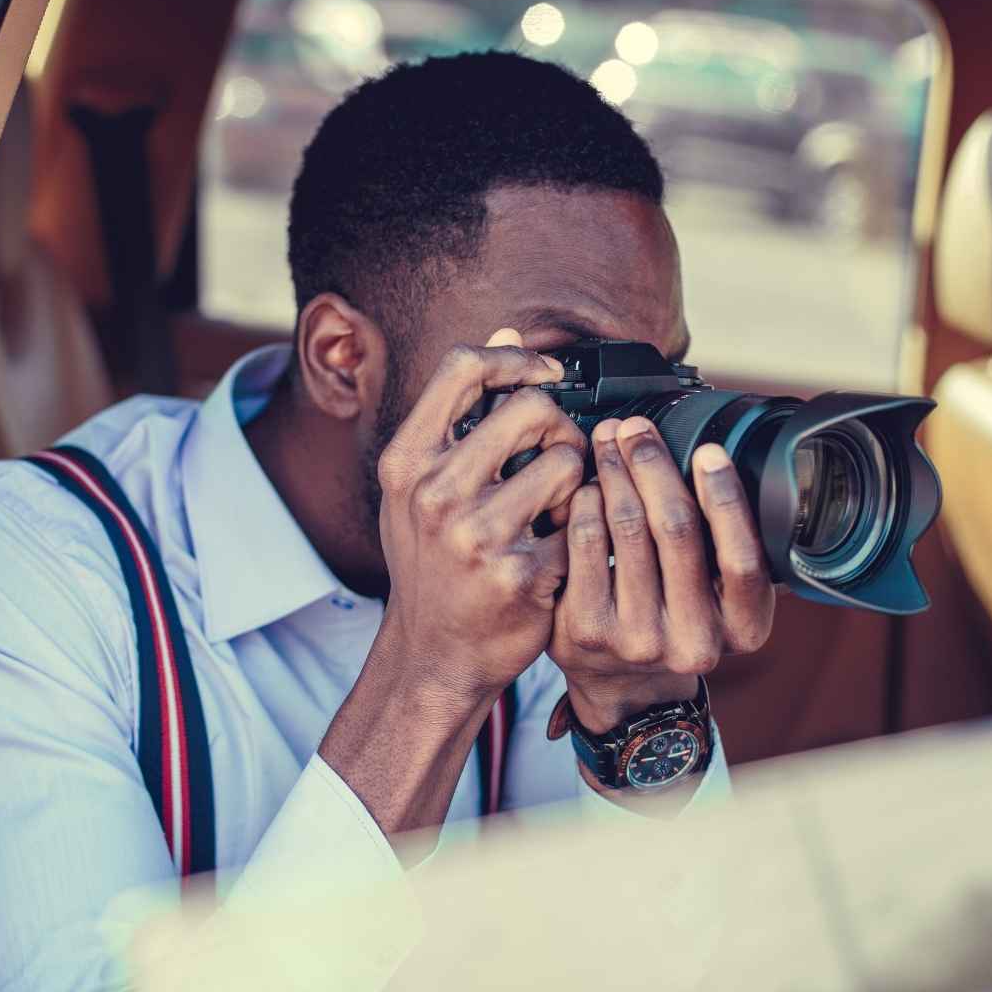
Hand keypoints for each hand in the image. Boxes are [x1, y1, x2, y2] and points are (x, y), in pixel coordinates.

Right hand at [323, 331, 583, 838]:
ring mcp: (476, 535)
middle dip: (561, 425)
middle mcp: (434, 493)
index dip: (519, 361)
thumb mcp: (425, 485)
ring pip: (568, 461)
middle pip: (533, 407)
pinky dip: (584, 530)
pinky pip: (583, 520)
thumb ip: (462, 412)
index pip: (466, 367)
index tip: (549, 376)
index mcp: (408, 461)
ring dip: (579, 480)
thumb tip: (507, 336)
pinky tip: (562, 549)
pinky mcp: (521, 573)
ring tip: (560, 507)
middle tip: (560, 455)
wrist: (435, 656)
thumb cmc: (435, 562)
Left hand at [551, 416, 776, 734]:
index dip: (725, 497)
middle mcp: (693, 642)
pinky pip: (585, 544)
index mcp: (742, 629)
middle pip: (677, 531)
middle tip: (637, 428)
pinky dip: (586, 502)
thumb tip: (710, 457)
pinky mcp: (585, 632)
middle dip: (655, 465)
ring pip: (626, 529)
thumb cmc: (681, 619)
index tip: (709, 449)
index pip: (741, 558)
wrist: (627, 686)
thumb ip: (726, 545)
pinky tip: (586, 484)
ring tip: (608, 442)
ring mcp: (636, 640)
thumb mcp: (724, 597)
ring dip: (616, 472)